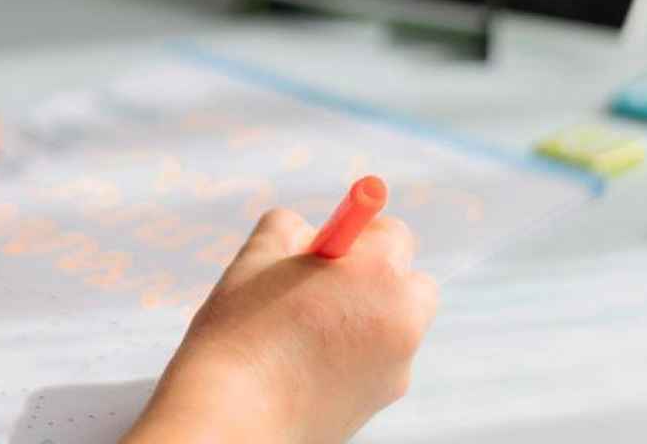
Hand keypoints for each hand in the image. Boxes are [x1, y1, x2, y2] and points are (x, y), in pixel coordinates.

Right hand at [125, 209, 438, 443]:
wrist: (234, 418)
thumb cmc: (241, 332)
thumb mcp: (256, 257)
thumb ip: (289, 228)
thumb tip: (310, 234)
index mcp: (379, 272)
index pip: (394, 234)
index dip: (360, 234)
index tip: (332, 244)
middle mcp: (403, 318)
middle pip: (412, 282)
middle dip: (378, 277)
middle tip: (328, 283)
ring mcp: (397, 366)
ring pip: (393, 324)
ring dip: (365, 317)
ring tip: (306, 329)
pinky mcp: (381, 401)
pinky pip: (377, 363)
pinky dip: (354, 357)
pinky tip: (306, 364)